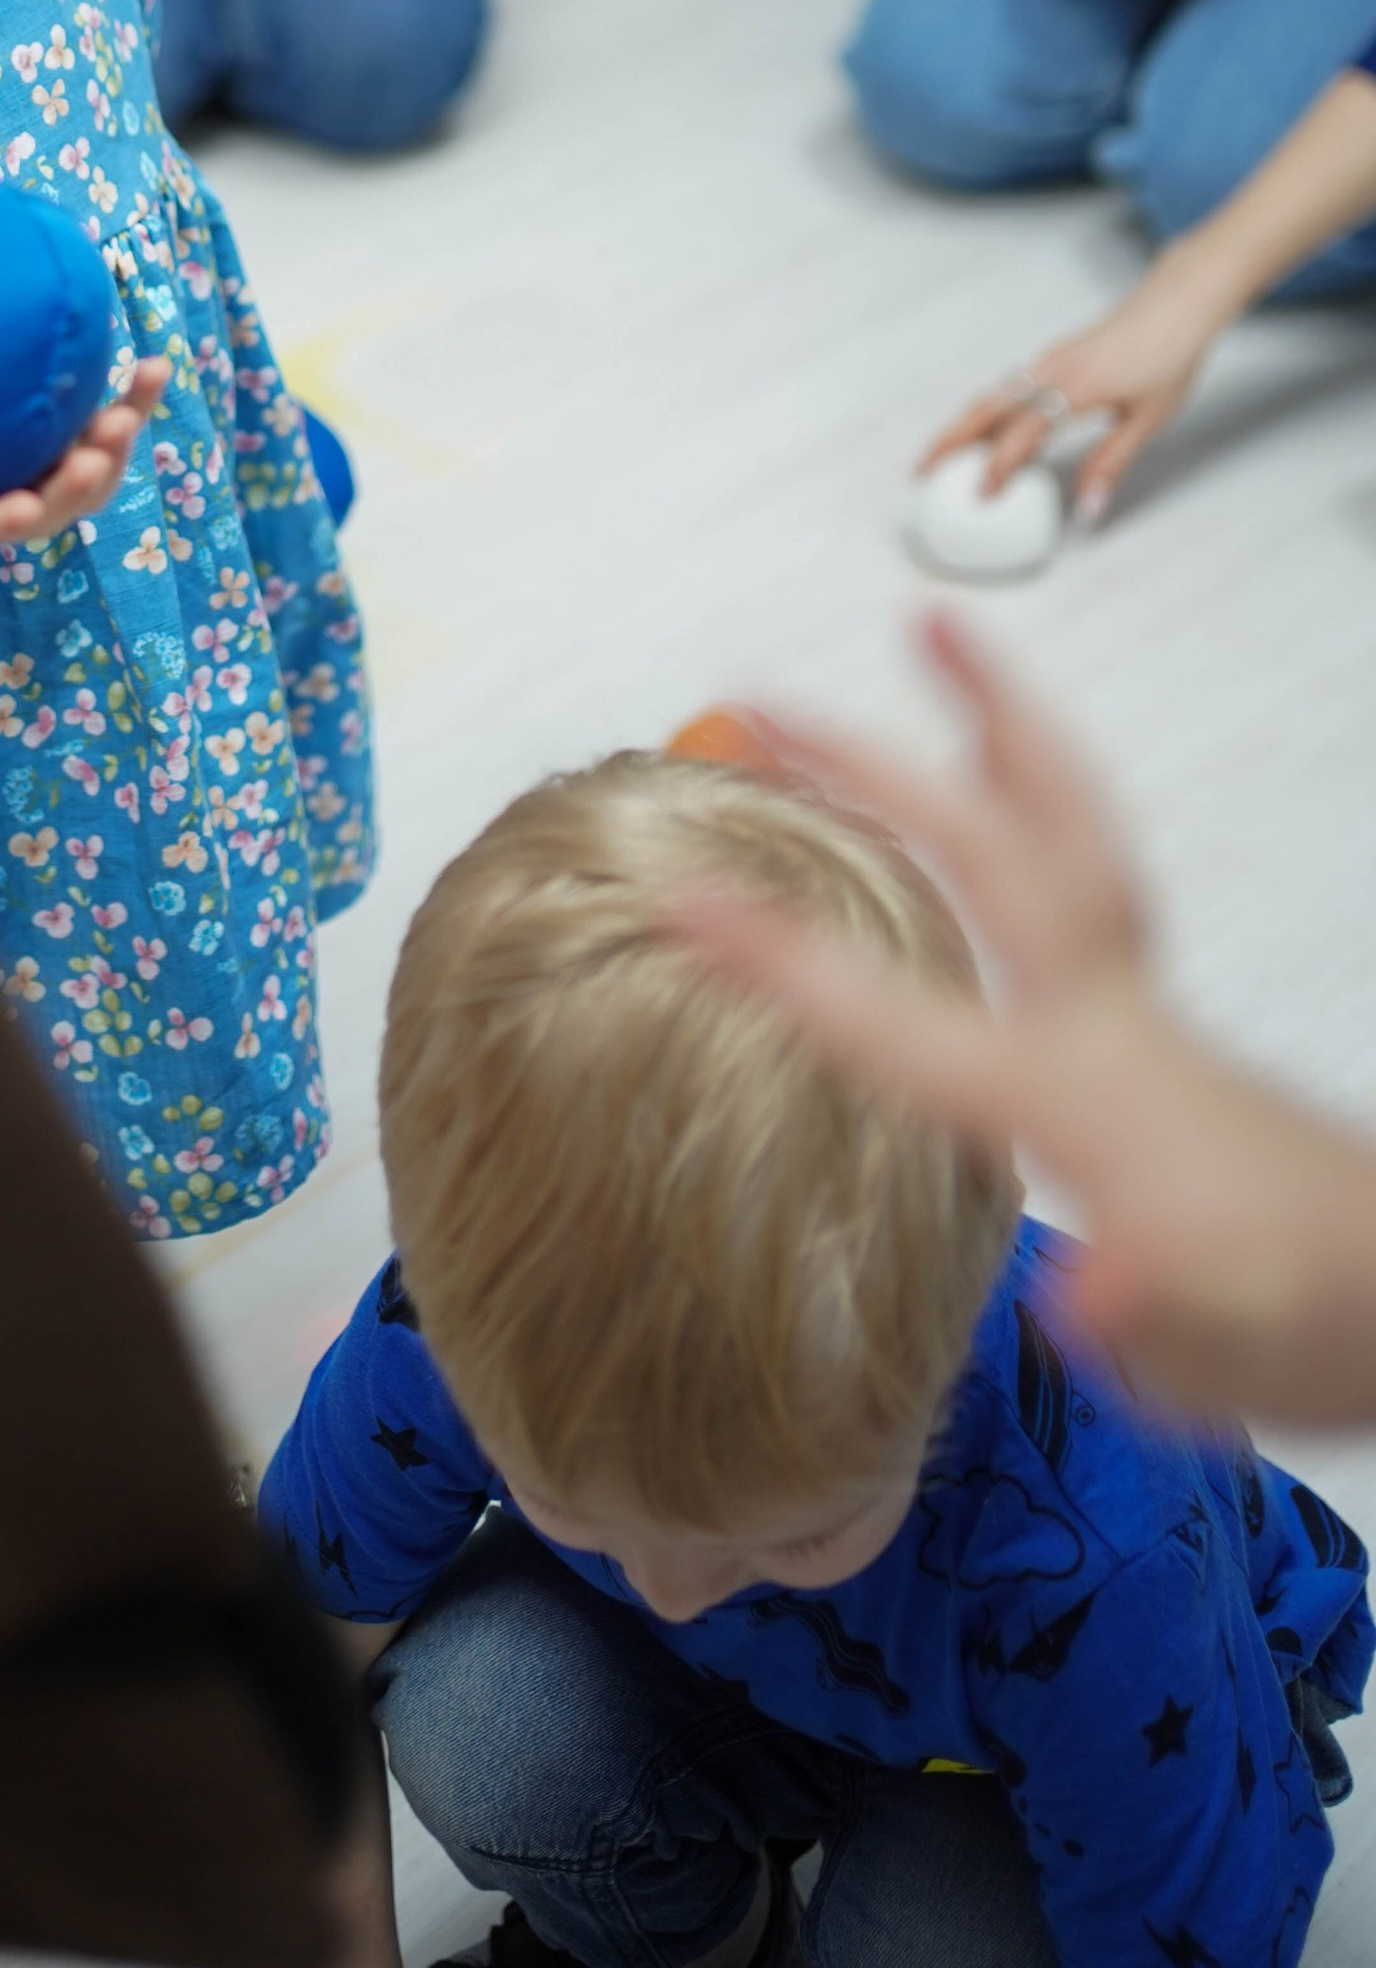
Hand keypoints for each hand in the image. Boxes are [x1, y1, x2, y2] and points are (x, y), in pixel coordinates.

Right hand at [0, 323, 169, 548]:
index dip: (1, 522)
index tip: (25, 507)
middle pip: (43, 505)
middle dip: (78, 488)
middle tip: (98, 452)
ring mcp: (25, 457)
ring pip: (83, 469)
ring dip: (117, 443)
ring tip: (136, 402)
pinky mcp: (50, 423)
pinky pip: (99, 418)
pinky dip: (132, 398)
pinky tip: (156, 366)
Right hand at [669, 615, 1375, 1424]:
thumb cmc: (1308, 1322)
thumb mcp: (1222, 1354)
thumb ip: (1151, 1319)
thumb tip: (1081, 1295)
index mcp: (1078, 1101)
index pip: (892, 1021)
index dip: (777, 960)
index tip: (676, 893)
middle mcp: (1103, 1022)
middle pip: (985, 854)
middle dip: (869, 768)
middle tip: (761, 696)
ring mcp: (1138, 1007)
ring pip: (1064, 825)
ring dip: (995, 721)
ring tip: (935, 628)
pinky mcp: (1156, 1018)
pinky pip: (1088, 860)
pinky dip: (1041, 787)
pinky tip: (1001, 776)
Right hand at [920, 263, 1222, 527]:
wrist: (1178, 302)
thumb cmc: (1170, 357)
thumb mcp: (1149, 419)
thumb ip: (1112, 462)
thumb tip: (1088, 507)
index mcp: (1075, 389)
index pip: (1022, 434)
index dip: (998, 466)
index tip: (980, 494)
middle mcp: (1051, 371)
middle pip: (985, 408)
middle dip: (948, 440)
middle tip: (920, 471)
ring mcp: (1048, 359)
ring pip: (992, 395)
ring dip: (962, 425)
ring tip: (941, 455)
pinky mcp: (1053, 355)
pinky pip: (1008, 386)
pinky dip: (986, 410)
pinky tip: (987, 429)